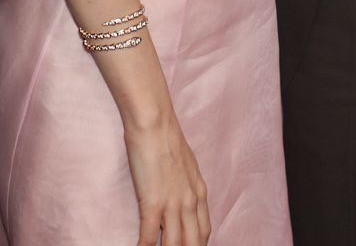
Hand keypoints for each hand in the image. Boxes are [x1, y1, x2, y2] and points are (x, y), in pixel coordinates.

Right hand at [126, 114, 209, 245]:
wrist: (154, 123)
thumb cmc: (166, 136)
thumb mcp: (185, 163)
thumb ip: (186, 182)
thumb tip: (181, 192)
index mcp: (199, 192)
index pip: (204, 231)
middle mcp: (191, 202)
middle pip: (194, 243)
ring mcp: (173, 204)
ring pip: (176, 245)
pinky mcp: (153, 203)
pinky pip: (150, 237)